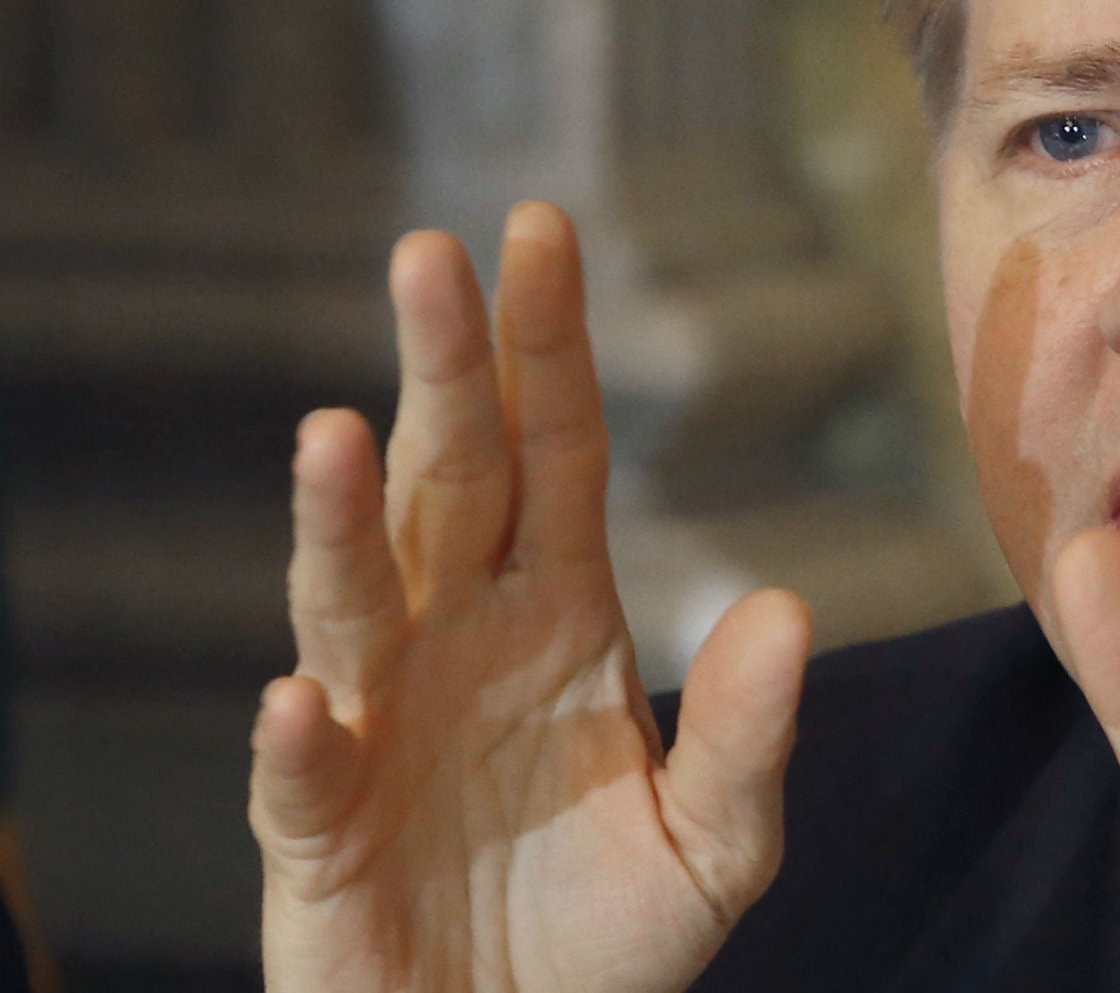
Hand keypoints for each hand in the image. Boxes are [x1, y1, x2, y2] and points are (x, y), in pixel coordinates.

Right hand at [249, 203, 811, 992]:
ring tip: (337, 435)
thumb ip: (752, 738)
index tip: (539, 229)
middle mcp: (460, 639)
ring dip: (339, 522)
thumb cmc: (609, 941)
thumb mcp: (717, 844)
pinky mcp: (317, 834)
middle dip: (441, 369)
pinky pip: (303, 780)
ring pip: (353, 598)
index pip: (555, 450)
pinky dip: (299, 744)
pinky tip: (306, 702)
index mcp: (560, 613)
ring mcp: (379, 724)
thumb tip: (789, 606)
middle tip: (431, 251)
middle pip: (450, 480)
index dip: (545, 346)